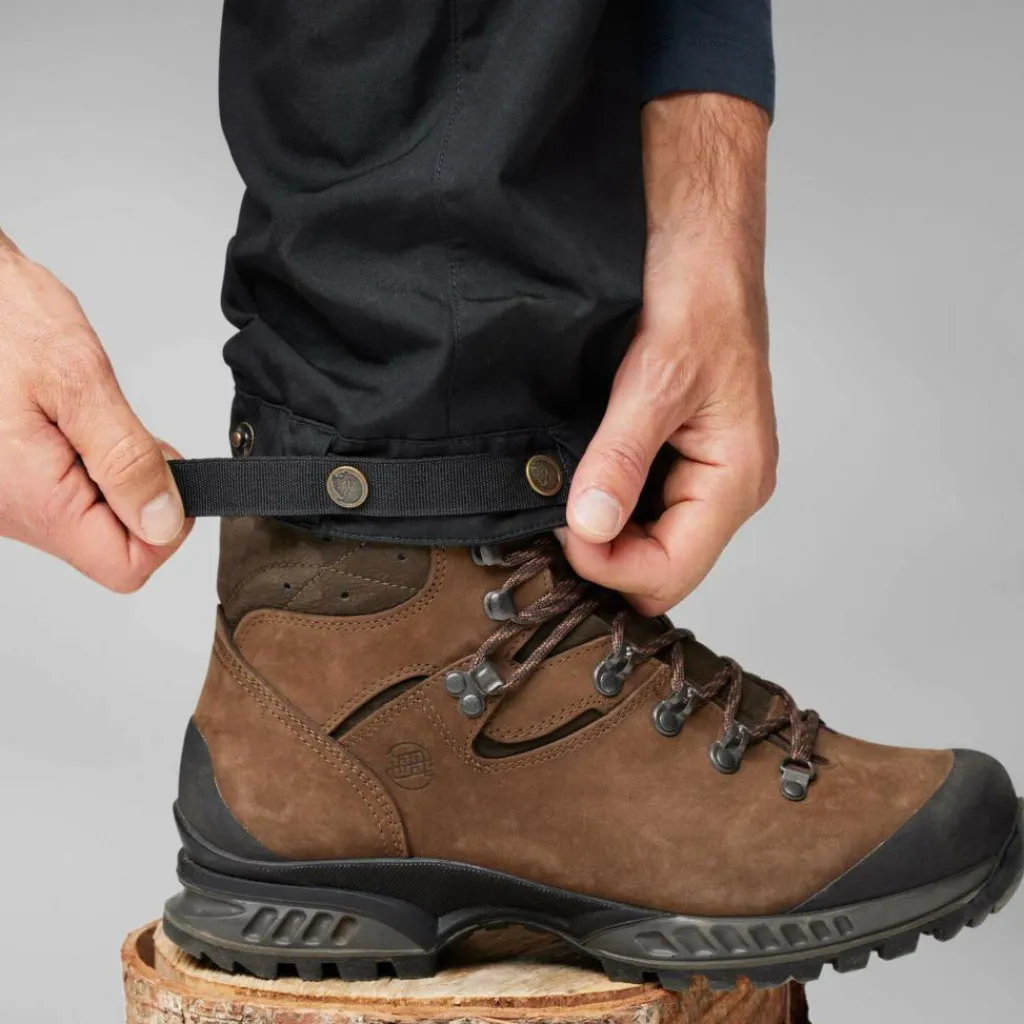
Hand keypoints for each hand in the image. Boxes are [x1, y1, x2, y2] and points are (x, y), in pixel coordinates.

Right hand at [0, 230, 189, 590]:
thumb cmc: (1, 320)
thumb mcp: (78, 380)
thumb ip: (126, 458)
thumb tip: (164, 520)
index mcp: (32, 499)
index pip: (126, 567)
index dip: (165, 528)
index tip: (169, 476)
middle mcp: (12, 513)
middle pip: (111, 548)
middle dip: (141, 495)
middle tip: (128, 433)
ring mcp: (5, 501)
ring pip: (91, 522)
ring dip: (113, 476)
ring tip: (90, 419)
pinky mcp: (6, 482)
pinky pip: (66, 496)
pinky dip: (87, 465)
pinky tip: (72, 423)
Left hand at [559, 94, 776, 614]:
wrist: (703, 248)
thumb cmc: (701, 297)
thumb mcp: (652, 379)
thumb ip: (620, 459)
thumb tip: (591, 526)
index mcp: (737, 479)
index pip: (670, 573)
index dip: (607, 566)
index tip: (560, 526)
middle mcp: (729, 489)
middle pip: (660, 569)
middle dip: (603, 554)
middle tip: (555, 511)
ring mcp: (708, 476)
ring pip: (649, 544)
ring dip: (604, 530)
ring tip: (568, 489)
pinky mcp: (685, 459)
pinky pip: (644, 508)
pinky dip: (609, 502)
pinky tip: (585, 472)